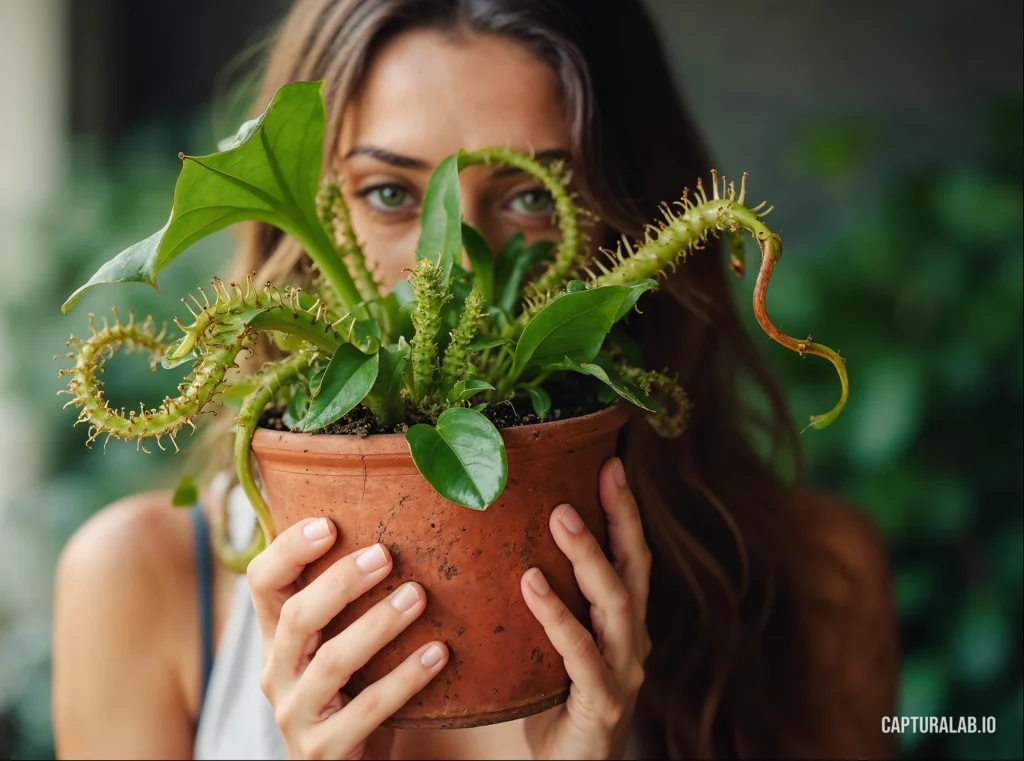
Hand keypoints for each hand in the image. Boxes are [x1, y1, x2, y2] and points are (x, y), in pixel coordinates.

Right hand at [246, 519, 449, 759]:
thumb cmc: (351, 693)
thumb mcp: (336, 646)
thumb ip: (344, 604)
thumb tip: (393, 531)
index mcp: (277, 638)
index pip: (261, 582)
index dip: (287, 549)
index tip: (327, 522)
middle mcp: (276, 673)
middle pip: (296, 616)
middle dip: (340, 581)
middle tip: (385, 555)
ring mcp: (296, 715)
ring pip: (331, 661)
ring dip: (379, 624)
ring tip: (419, 597)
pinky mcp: (324, 751)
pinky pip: (366, 710)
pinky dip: (405, 679)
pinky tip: (438, 654)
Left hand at [520, 457, 651, 759]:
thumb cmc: (556, 702)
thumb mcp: (555, 644)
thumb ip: (548, 599)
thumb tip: (502, 541)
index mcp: (623, 622)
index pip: (631, 556)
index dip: (624, 510)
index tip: (610, 463)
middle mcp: (633, 640)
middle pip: (634, 569)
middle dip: (619, 518)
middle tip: (600, 474)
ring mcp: (623, 672)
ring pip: (614, 604)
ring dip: (589, 557)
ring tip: (560, 517)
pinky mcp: (602, 703)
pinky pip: (580, 654)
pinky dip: (558, 616)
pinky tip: (532, 584)